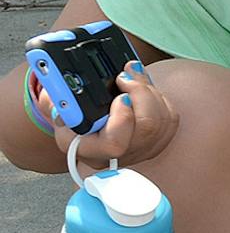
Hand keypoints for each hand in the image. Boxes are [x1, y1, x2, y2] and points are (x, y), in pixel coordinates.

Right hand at [48, 61, 174, 170]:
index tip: (120, 96)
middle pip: (147, 127)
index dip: (123, 118)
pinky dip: (160, 98)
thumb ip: (57, 98)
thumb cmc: (70, 115)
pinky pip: (170, 118)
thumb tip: (63, 91)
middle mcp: (117, 155)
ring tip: (131, 77)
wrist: (86, 123)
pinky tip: (143, 89)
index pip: (114, 144)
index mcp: (87, 149)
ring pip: (162, 120)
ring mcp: (140, 151)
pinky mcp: (158, 142)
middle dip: (141, 94)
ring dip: (150, 92)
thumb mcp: (55, 106)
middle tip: (125, 76)